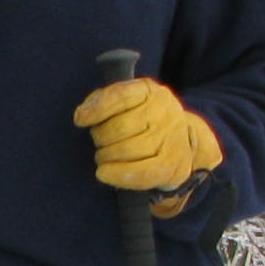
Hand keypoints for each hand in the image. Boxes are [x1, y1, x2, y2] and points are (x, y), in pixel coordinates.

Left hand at [72, 77, 221, 211]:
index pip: (120, 96)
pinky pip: (142, 172)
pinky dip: (118, 174)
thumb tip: (82, 114)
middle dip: (100, 138)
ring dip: (106, 157)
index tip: (80, 120)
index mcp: (148, 91)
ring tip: (106, 156)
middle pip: (119, 128)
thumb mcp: (124, 101)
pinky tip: (104, 173)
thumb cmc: (141, 119)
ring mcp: (171, 137)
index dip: (97, 109)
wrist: (183, 139)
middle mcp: (164, 111)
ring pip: (126, 150)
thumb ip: (101, 101)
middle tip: (101, 142)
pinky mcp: (173, 163)